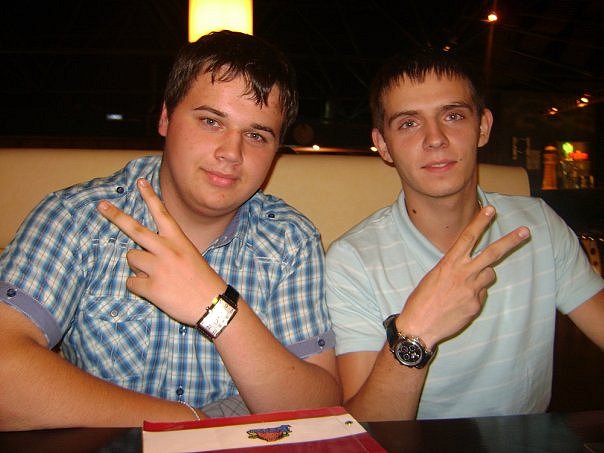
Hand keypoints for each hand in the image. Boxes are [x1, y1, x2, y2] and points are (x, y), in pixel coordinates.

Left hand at [97, 178, 224, 324]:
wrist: (212, 304)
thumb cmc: (202, 281)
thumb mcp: (190, 255)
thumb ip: (168, 249)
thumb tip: (142, 252)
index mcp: (179, 240)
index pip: (162, 213)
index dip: (150, 197)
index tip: (140, 182)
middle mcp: (167, 249)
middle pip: (134, 228)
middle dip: (115, 215)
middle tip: (101, 206)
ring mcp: (158, 268)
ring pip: (131, 258)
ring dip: (138, 266)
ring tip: (156, 276)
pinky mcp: (151, 287)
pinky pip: (131, 282)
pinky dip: (139, 287)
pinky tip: (154, 291)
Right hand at [396, 205, 529, 347]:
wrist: (420, 325)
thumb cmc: (422, 300)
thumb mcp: (434, 277)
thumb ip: (454, 269)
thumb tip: (471, 268)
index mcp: (449, 263)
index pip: (467, 237)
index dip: (479, 222)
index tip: (490, 209)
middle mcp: (463, 273)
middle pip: (492, 253)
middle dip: (510, 241)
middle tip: (525, 231)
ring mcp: (472, 289)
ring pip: (490, 274)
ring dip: (483, 276)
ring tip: (465, 286)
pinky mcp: (476, 304)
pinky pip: (482, 294)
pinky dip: (474, 296)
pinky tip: (459, 303)